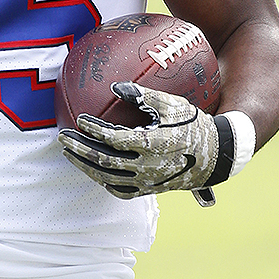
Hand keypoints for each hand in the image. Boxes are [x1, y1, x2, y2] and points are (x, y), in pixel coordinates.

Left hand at [59, 81, 228, 204]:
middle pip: (103, 161)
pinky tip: (93, 171)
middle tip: (61, 137)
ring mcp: (147, 182)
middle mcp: (147, 167)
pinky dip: (103, 181)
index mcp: (152, 145)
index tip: (80, 119)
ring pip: (107, 178)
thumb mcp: (173, 106)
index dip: (93, 130)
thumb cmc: (194, 125)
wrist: (216, 157)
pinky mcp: (149, 191)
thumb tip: (116, 87)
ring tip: (69, 153)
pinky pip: (120, 190)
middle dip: (79, 148)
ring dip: (85, 166)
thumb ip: (144, 96)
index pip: (113, 139)